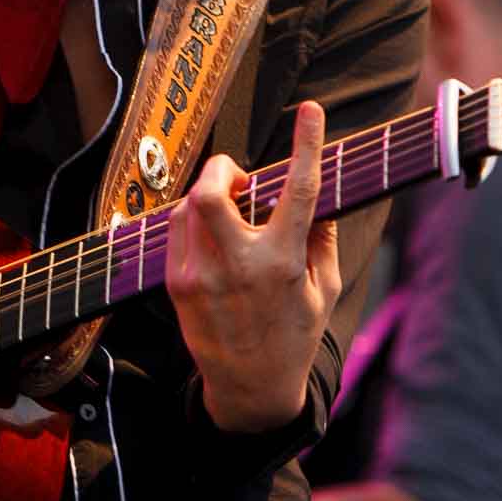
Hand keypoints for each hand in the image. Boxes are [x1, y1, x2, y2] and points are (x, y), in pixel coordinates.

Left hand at [165, 101, 340, 432]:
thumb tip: (318, 193)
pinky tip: (213, 235)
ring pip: (188, 206)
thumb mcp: (324, 290)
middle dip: (221, 170)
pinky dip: (193, 220)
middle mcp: (238, 266)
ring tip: (231, 211)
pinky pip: (177, 232)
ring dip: (208, 195)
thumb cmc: (293, 336)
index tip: (312, 111)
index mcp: (283, 263)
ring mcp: (200, 276)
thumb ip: (322, 237)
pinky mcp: (177, 286)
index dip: (307, 145)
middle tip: (239, 180)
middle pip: (210, 192)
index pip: (298, 191)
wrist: (249, 389)